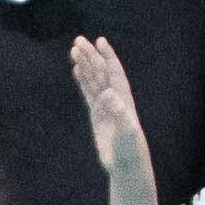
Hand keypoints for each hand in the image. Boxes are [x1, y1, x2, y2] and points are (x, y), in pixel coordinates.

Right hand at [65, 36, 149, 182]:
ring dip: (85, 65)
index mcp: (123, 98)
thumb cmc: (130, 148)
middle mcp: (114, 98)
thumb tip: (106, 93)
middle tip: (78, 40)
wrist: (126, 163)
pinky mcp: (97, 113)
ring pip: (93, 79)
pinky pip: (88, 92)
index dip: (107, 56)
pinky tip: (77, 70)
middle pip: (101, 72)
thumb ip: (118, 111)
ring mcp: (105, 105)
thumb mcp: (126, 130)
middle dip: (91, 56)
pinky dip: (82, 80)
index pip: (114, 72)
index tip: (99, 41)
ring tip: (74, 50)